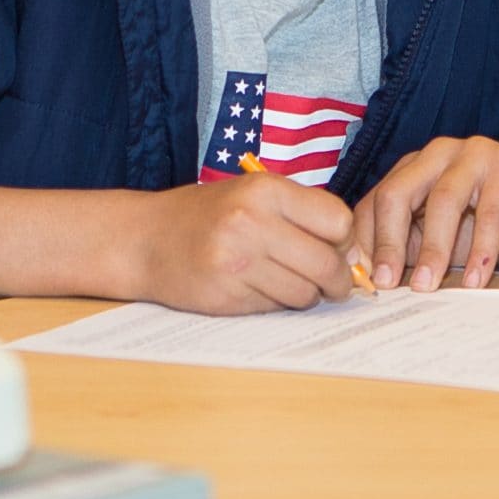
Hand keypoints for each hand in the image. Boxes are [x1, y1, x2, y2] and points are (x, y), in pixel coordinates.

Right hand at [130, 175, 356, 313]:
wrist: (144, 239)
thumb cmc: (208, 215)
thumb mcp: (254, 194)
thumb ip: (302, 214)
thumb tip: (354, 254)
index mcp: (266, 190)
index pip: (338, 221)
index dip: (345, 241)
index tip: (339, 249)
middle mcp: (252, 223)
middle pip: (326, 264)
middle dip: (338, 280)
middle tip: (334, 284)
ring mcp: (236, 262)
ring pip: (304, 293)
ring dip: (307, 295)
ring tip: (291, 283)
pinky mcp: (225, 295)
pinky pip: (274, 308)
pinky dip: (277, 303)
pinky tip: (260, 289)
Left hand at [355, 136, 498, 291]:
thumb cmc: (489, 228)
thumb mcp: (439, 241)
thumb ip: (406, 248)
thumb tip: (367, 277)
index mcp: (414, 167)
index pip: (376, 201)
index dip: (366, 241)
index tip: (364, 280)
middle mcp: (439, 154)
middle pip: (399, 193)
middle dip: (389, 242)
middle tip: (387, 282)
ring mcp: (476, 154)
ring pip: (444, 200)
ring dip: (434, 249)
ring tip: (428, 286)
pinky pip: (491, 212)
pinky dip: (480, 250)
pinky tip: (475, 279)